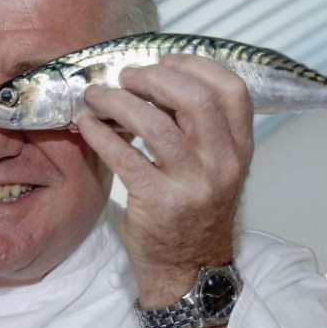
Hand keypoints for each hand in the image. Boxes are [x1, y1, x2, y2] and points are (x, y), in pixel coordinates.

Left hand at [77, 54, 253, 305]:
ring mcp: (193, 184)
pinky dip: (100, 134)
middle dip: (154, 78)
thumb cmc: (193, 210)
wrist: (187, 268)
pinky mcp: (159, 202)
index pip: (232, 91)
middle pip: (195, 100)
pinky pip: (125, 156)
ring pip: (156, 125)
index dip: (196, 66)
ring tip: (97, 96)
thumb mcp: (212, 167)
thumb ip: (195, 128)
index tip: (164, 59)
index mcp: (240, 149)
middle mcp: (223, 164)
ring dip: (119, 102)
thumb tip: (154, 82)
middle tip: (126, 76)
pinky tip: (87, 124)